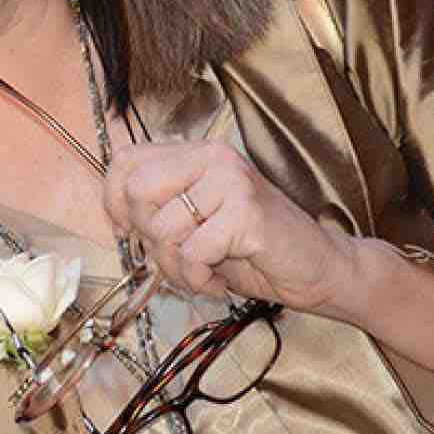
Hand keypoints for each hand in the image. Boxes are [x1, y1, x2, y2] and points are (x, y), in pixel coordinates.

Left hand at [102, 140, 358, 317]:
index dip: (114, 200)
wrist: (319, 267)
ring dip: (176, 268)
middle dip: (148, 236)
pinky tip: (219, 279)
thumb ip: (160, 209)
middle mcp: (214, 157)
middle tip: (179, 254)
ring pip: (163, 229)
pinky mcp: (246, 213)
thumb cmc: (252, 249)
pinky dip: (198, 280)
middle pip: (137, 191)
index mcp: (198, 154)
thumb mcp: (196, 221)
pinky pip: (191, 253)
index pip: (126, 160)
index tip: (128, 230)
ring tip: (203, 271)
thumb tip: (117, 217)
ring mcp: (231, 182)